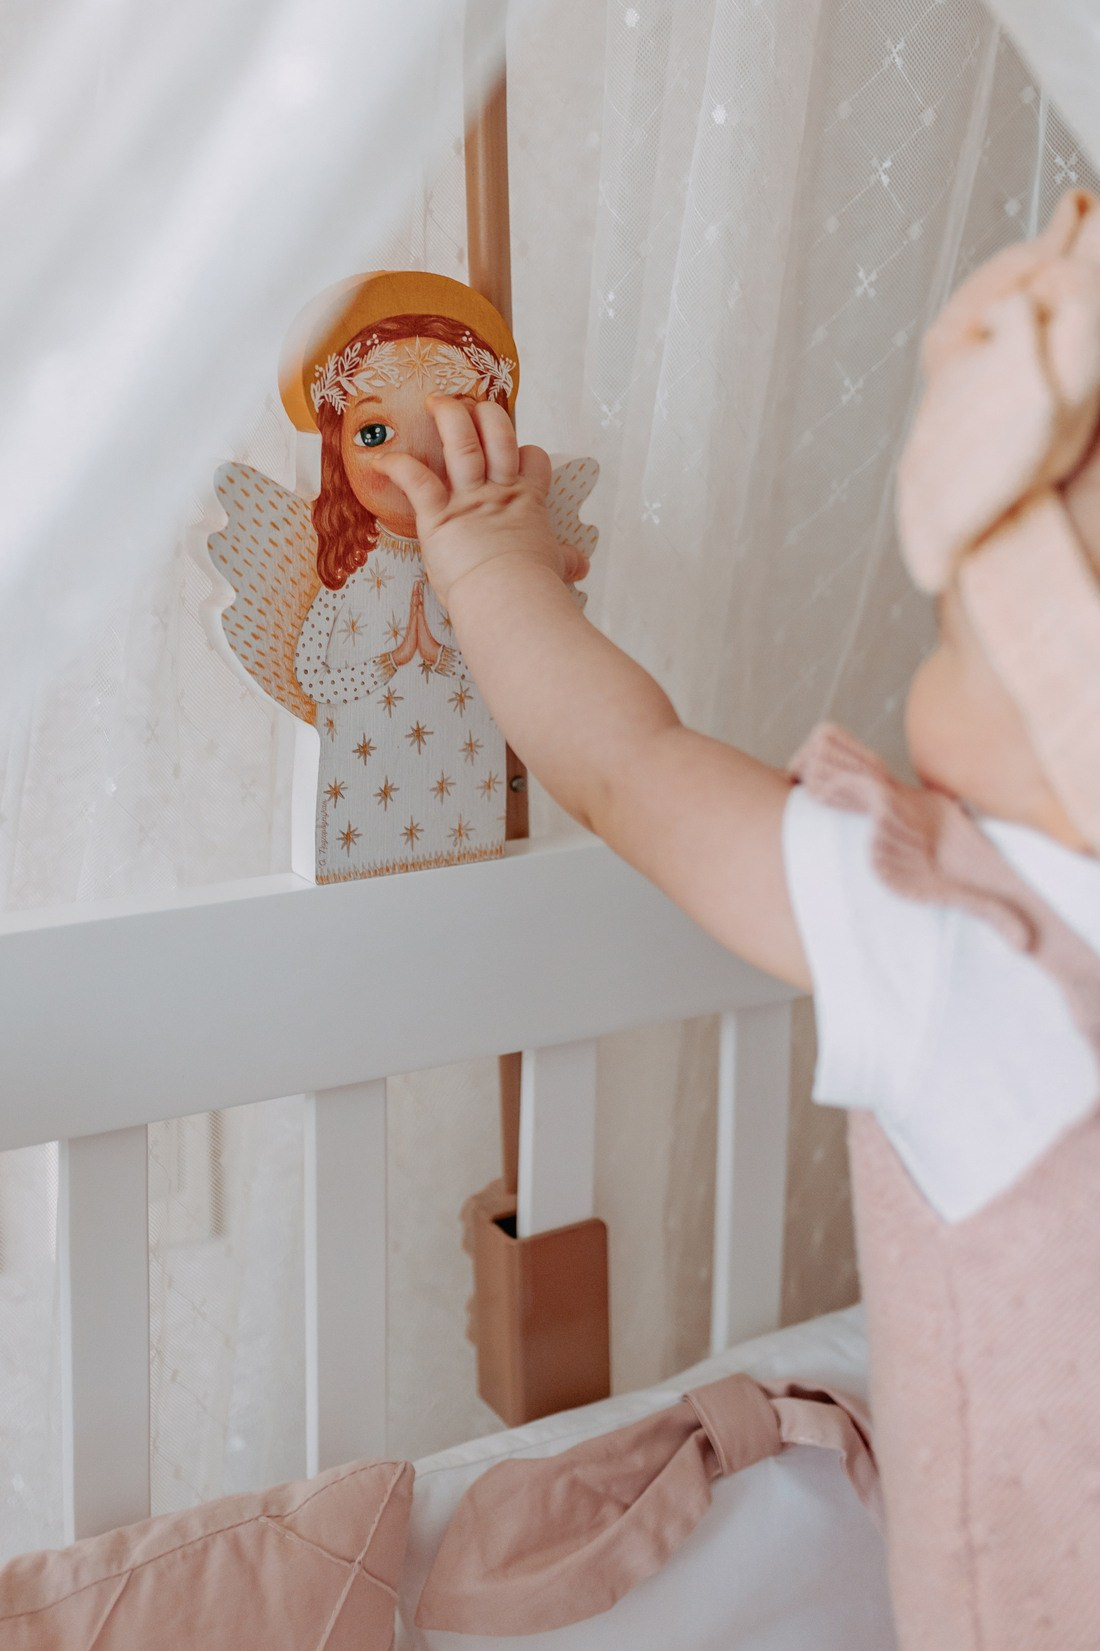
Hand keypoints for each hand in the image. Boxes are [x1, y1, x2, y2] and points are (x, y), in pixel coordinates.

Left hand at [373, 396, 589, 610]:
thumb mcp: (555, 568)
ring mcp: (469, 500)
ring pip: (462, 443)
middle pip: (498, 434)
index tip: (516, 455)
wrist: (510, 599)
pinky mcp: (439, 516)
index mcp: (527, 502)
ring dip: (449, 416)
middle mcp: (499, 492)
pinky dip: (396, 466)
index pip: (532, 459)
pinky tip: (381, 460)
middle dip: (486, 414)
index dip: (524, 452)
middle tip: (472, 406)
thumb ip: (564, 560)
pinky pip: (416, 480)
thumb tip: (581, 565)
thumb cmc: (533, 587)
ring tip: (436, 401)